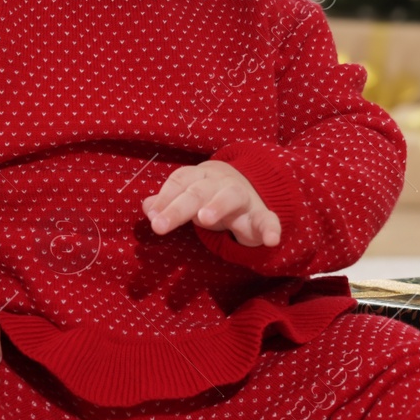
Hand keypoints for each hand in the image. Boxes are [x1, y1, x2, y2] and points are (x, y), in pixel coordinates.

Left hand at [143, 160, 280, 247]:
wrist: (249, 188)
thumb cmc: (210, 195)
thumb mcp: (188, 196)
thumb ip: (167, 202)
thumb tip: (147, 207)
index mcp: (199, 178)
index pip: (180, 182)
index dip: (164, 198)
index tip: (152, 217)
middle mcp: (219, 183)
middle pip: (197, 192)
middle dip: (178, 208)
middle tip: (159, 226)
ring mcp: (243, 198)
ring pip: (230, 197)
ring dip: (217, 205)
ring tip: (204, 219)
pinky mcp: (261, 215)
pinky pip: (268, 220)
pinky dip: (271, 229)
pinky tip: (271, 241)